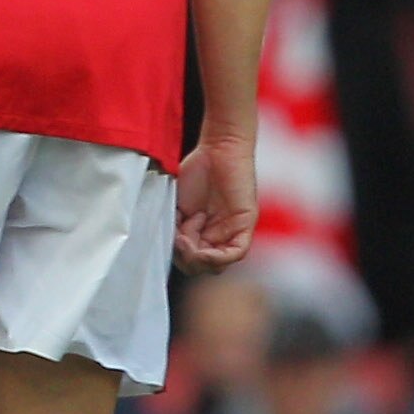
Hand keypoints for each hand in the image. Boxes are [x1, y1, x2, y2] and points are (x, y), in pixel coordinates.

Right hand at [174, 132, 256, 272]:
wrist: (218, 147)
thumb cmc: (197, 169)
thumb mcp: (178, 205)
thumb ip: (174, 226)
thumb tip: (168, 249)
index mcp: (202, 232)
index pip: (191, 261)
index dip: (179, 257)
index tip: (171, 239)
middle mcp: (218, 235)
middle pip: (203, 266)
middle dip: (187, 259)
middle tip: (178, 240)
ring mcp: (232, 231)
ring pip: (218, 264)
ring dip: (199, 259)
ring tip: (186, 240)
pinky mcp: (245, 224)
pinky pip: (237, 253)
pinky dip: (218, 258)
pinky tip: (204, 249)